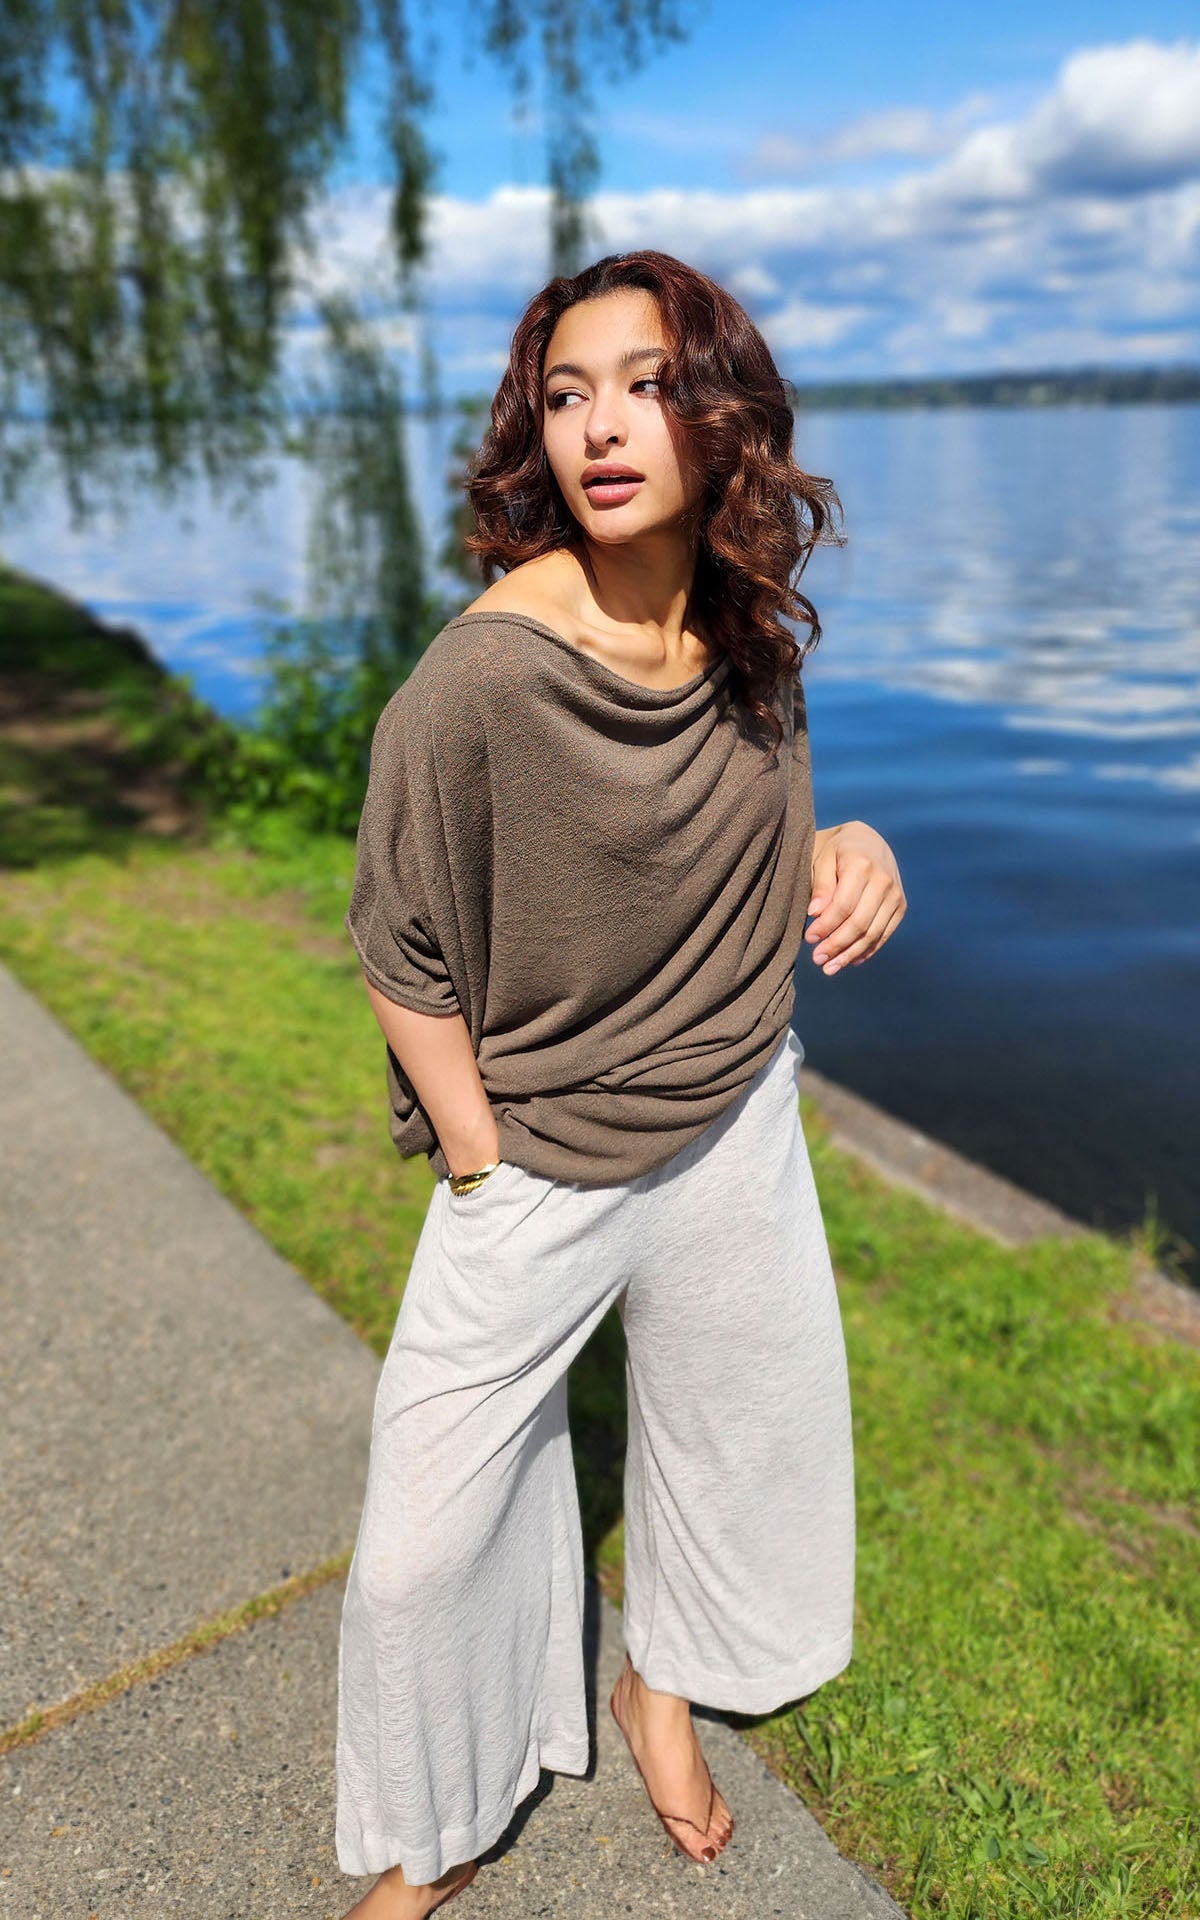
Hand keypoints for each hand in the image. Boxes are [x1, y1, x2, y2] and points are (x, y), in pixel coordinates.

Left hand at [805, 820, 905, 974]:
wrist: (868, 841)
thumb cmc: (837, 851)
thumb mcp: (822, 858)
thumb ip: (820, 885)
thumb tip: (815, 913)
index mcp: (862, 865)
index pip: (843, 906)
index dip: (826, 926)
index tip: (808, 938)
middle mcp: (884, 881)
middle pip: (859, 923)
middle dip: (836, 945)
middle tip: (817, 959)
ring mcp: (895, 895)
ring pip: (873, 933)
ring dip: (850, 954)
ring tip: (830, 968)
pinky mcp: (900, 906)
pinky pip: (885, 934)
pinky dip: (867, 950)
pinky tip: (850, 960)